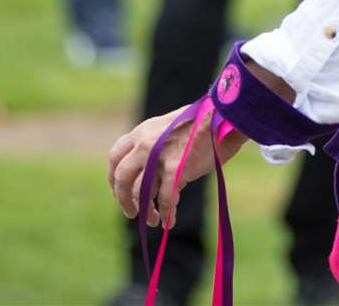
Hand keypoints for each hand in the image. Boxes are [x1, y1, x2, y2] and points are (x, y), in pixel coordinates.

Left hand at [108, 105, 245, 229]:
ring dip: (146, 211)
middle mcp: (145, 144)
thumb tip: (153, 179)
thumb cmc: (204, 123)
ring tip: (153, 221)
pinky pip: (166, 200)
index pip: (115, 156)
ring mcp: (158, 157)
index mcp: (142, 131)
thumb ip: (156, 147)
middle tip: (131, 212)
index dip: (113, 177)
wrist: (224, 116)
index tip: (118, 191)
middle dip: (123, 199)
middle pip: (122, 178)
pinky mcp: (176, 169)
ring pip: (141, 193)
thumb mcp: (170, 128)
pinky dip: (166, 214)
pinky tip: (169, 222)